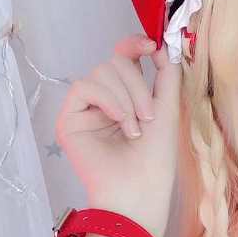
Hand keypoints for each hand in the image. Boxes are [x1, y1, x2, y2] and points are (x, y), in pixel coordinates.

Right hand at [55, 34, 180, 214]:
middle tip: (149, 117)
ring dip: (126, 97)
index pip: (124, 59)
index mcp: (128, 98)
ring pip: (101, 72)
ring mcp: (86, 110)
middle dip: (137, 85)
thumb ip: (166, 76)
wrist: (139, 191)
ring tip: (136, 128)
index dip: (133, 45)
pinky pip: (84, 87)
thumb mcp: (168, 110)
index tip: (150, 46)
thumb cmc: (156, 160)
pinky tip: (119, 122)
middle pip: (114, 62)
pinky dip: (108, 99)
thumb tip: (161, 45)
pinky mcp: (69, 119)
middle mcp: (105, 101)